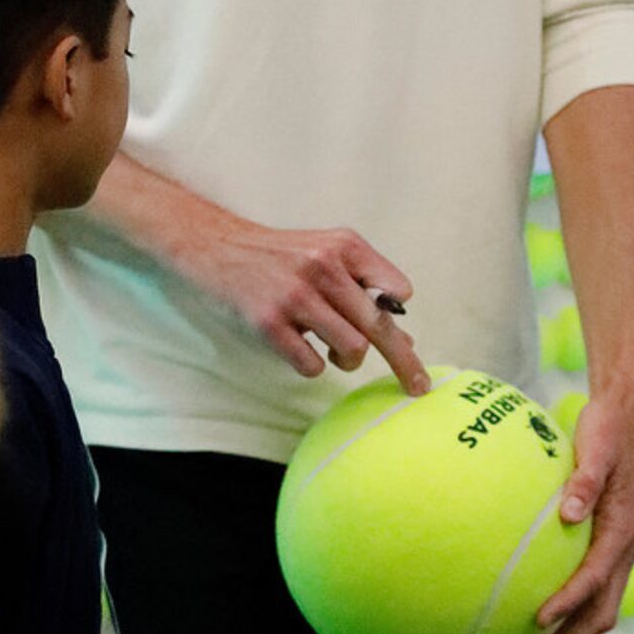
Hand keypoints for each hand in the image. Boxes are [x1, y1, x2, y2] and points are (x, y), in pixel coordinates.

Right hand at [91, 157, 429, 393]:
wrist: (216, 246)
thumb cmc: (279, 256)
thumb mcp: (325, 253)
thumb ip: (364, 287)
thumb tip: (405, 339)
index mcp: (345, 245)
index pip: (398, 291)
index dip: (397, 316)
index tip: (399, 334)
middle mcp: (324, 266)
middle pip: (381, 327)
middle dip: (404, 363)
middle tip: (417, 387)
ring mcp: (295, 295)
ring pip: (352, 349)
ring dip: (347, 360)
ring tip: (329, 348)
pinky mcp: (269, 322)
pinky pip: (312, 364)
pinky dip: (312, 365)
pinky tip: (298, 347)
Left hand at [529, 381, 633, 633]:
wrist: (626, 417)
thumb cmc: (606, 430)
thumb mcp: (595, 448)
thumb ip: (584, 481)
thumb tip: (567, 513)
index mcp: (623, 531)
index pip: (595, 580)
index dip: (568, 604)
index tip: (537, 622)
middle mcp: (625, 547)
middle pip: (602, 611)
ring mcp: (618, 548)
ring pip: (599, 604)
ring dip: (570, 629)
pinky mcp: (606, 541)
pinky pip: (590, 584)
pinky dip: (569, 604)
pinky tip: (532, 600)